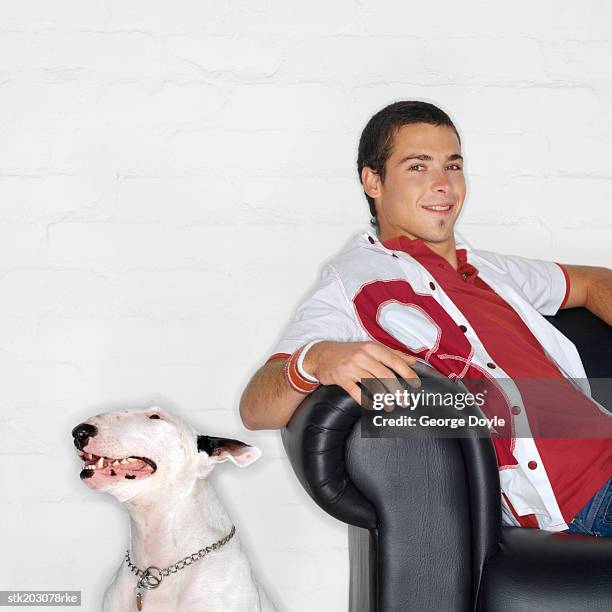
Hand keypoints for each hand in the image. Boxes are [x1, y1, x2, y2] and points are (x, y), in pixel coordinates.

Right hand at [302, 341, 420, 407]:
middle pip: (386, 376)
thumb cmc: (348, 352)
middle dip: (398, 391)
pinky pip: (357, 393)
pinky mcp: (341, 378)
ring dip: (384, 399)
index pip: (395, 361)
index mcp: (372, 347)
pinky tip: (372, 406)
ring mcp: (351, 367)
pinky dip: (366, 402)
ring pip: (373, 385)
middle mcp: (362, 356)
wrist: (321, 355)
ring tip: (390, 406)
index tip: (416, 384)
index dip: (408, 374)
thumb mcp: (370, 348)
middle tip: (405, 401)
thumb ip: (392, 354)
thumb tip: (413, 361)